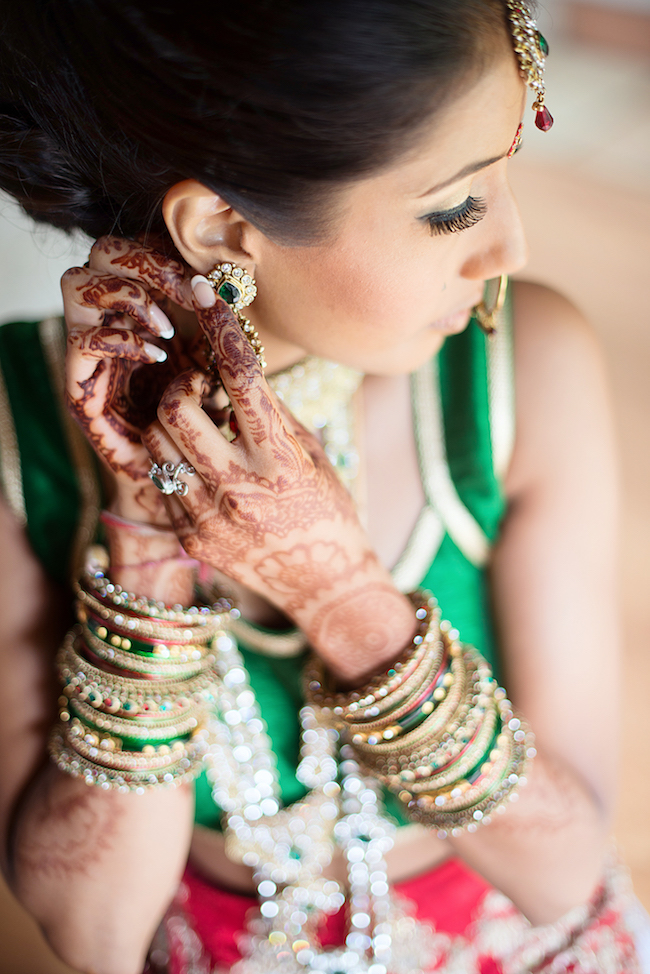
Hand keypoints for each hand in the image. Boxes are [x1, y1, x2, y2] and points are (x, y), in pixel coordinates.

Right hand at [62, 235, 202, 522]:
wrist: (184, 484)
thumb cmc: (210, 423)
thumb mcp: (222, 364)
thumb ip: (219, 324)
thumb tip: (232, 280)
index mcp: (144, 310)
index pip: (136, 246)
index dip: (167, 249)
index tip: (207, 279)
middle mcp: (111, 323)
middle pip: (102, 251)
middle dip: (146, 261)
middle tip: (187, 292)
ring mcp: (92, 354)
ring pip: (78, 282)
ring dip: (127, 295)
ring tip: (166, 327)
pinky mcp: (81, 388)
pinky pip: (82, 339)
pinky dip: (122, 339)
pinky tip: (157, 356)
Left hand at [144, 296, 414, 677]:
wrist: (326, 585)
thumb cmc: (328, 511)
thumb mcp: (312, 454)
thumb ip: (272, 412)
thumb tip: (237, 368)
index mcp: (279, 460)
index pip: (240, 376)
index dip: (219, 325)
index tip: (203, 292)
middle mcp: (239, 488)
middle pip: (174, 409)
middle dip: (180, 386)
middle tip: (198, 389)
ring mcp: (209, 516)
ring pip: (156, 444)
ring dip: (170, 424)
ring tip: (198, 428)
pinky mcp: (192, 537)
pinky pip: (163, 482)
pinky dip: (177, 464)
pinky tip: (202, 468)